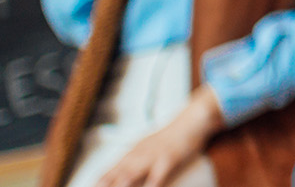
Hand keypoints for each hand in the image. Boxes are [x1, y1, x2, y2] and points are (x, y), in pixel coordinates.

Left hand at [96, 85, 225, 186]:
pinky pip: (156, 178)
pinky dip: (149, 186)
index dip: (97, 183)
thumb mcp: (147, 147)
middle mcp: (137, 156)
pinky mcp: (168, 160)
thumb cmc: (170, 138)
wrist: (190, 121)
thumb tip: (119, 175)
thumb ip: (133, 161)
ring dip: (120, 186)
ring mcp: (151, 157)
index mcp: (130, 154)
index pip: (107, 173)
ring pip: (129, 177)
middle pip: (114, 177)